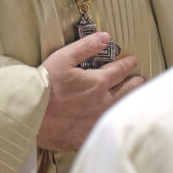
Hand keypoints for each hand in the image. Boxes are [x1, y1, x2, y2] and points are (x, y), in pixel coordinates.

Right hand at [36, 32, 144, 151]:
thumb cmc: (46, 85)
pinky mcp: (89, 136)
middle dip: (135, 83)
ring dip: (130, 102)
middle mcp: (103, 103)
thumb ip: (86, 46)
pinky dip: (116, 123)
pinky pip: (108, 129)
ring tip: (136, 99)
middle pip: (127, 92)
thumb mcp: (64, 58)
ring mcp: (97, 121)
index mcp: (98, 83)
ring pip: (121, 110)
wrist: (31, 114)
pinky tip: (116, 122)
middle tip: (140, 80)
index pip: (119, 71)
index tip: (133, 61)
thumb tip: (106, 37)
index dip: (127, 64)